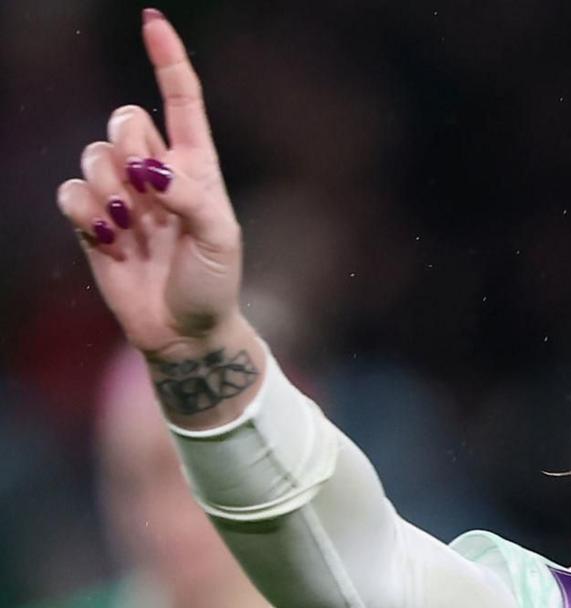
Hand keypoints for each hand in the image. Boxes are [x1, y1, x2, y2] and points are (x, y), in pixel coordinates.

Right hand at [55, 11, 244, 362]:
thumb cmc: (213, 282)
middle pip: (123, 118)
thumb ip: (191, 196)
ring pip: (92, 154)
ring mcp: (122, 195)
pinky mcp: (92, 220)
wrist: (185, 331)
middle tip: (147, 190)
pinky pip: (69, 191)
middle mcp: (156, 172)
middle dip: (128, 145)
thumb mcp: (220, 237)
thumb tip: (149, 170)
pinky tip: (107, 238)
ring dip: (107, 187)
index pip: (181, 100)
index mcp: (197, 166)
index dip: (167, 61)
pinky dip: (83, 212)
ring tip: (130, 226)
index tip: (153, 22)